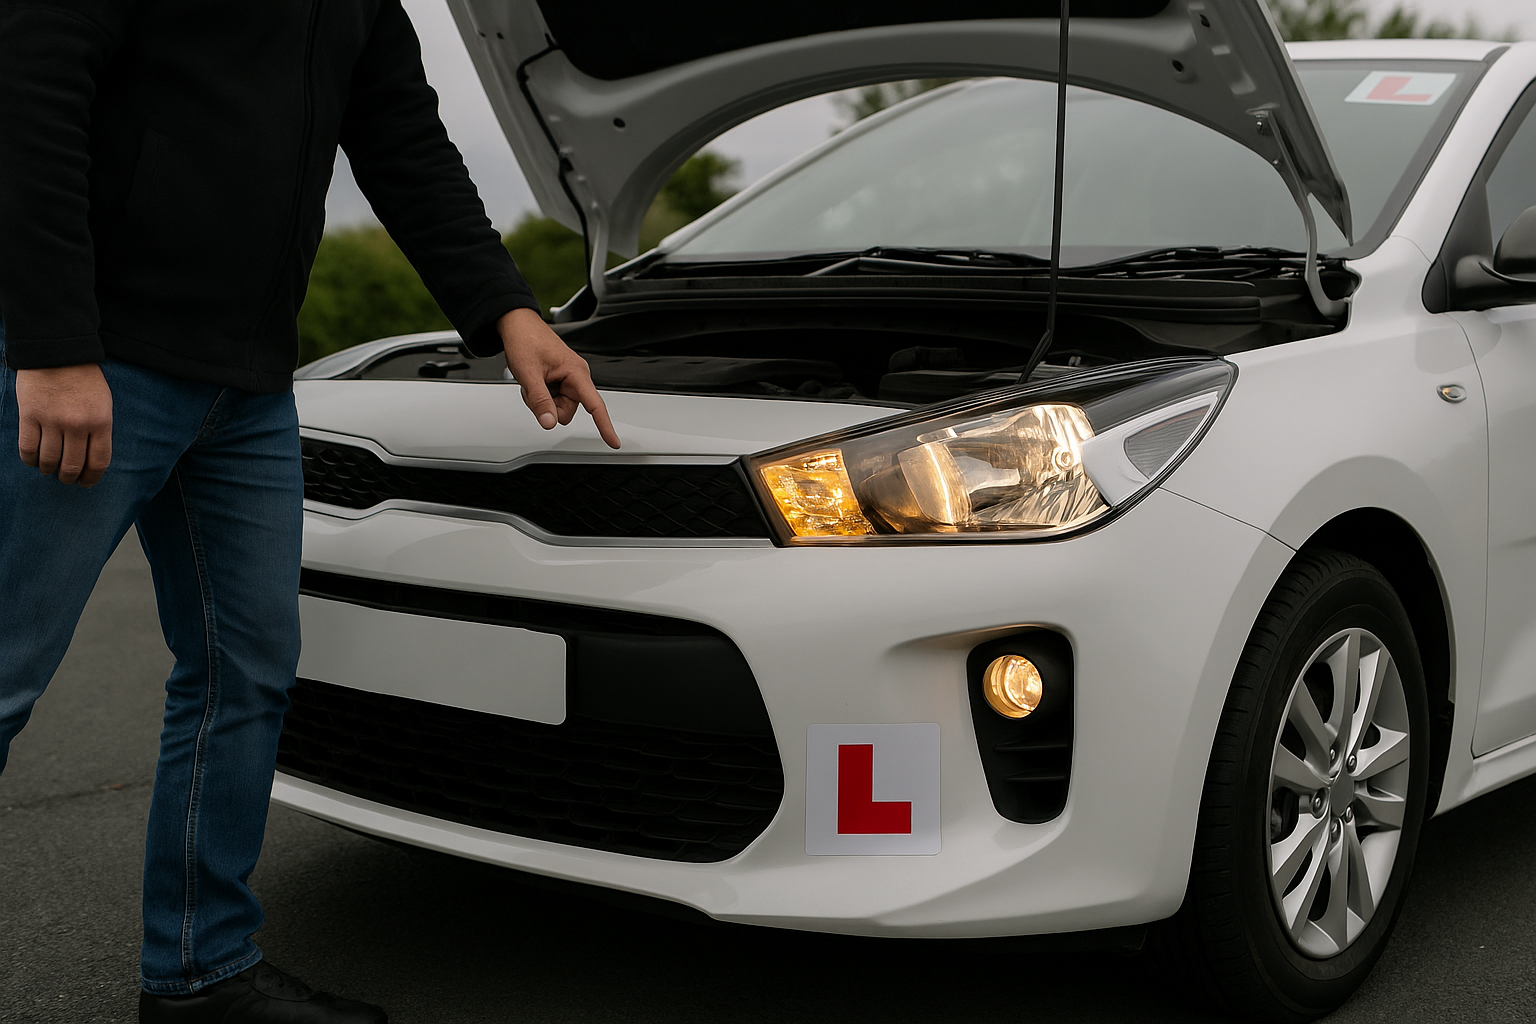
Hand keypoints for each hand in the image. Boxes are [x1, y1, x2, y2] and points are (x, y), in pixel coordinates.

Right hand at [16, 363, 113, 486]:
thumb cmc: (84, 378)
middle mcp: (78, 425)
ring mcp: (52, 421)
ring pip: (48, 460)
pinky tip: (32, 460)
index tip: (86, 484)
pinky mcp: (29, 416)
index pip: (98, 461)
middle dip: (69, 477)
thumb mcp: (103, 403)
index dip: (91, 478)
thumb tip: (91, 457)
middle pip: (72, 465)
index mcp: (101, 422)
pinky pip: (28, 448)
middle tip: (65, 478)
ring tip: (48, 469)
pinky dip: (29, 459)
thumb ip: (99, 429)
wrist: (58, 352)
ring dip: (48, 469)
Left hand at [498, 307, 619, 448]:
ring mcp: (567, 378)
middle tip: (534, 387)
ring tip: (533, 380)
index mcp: (576, 372)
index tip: (613, 442)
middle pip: (567, 411)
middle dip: (549, 406)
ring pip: (558, 408)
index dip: (605, 425)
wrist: (517, 324)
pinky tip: (534, 380)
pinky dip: (540, 395)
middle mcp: (576, 376)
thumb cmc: (525, 340)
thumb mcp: (529, 374)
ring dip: (542, 401)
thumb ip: (540, 401)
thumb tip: (550, 423)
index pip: (595, 405)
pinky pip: (552, 399)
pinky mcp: (560, 380)